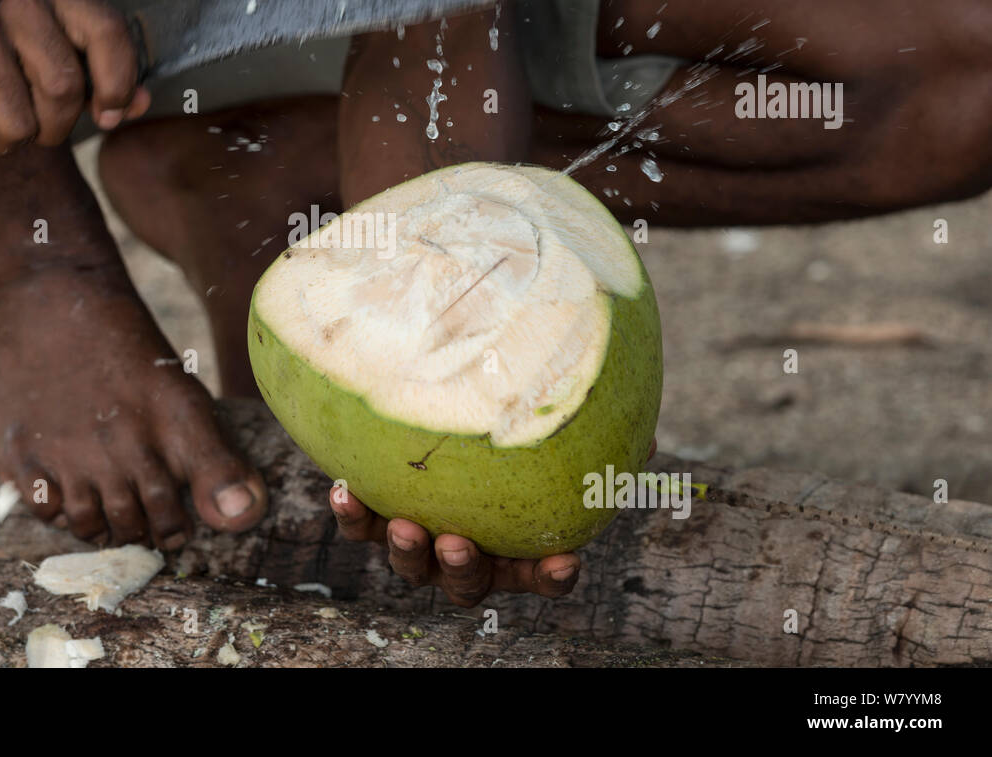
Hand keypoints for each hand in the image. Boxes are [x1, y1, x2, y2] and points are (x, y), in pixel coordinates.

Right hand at [0, 0, 149, 163]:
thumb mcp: (32, 41)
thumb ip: (90, 69)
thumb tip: (144, 105)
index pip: (110, 34)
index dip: (119, 85)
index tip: (108, 116)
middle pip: (65, 90)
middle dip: (54, 129)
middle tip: (29, 132)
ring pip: (20, 122)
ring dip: (3, 144)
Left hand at [330, 435, 659, 606]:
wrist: (427, 412)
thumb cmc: (505, 431)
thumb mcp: (546, 434)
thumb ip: (588, 438)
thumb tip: (646, 437)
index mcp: (514, 544)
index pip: (542, 573)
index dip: (551, 577)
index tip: (565, 563)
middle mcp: (467, 549)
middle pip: (468, 580)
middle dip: (463, 570)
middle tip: (459, 545)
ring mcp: (419, 538)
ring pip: (412, 564)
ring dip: (406, 552)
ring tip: (403, 526)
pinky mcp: (374, 515)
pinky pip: (360, 526)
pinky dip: (353, 514)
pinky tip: (345, 490)